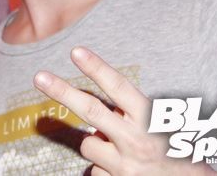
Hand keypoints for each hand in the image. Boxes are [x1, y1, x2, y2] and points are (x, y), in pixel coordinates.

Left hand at [34, 47, 214, 175]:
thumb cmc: (177, 152)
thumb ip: (132, 116)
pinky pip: (95, 171)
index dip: (97, 68)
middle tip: (39, 77)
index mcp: (151, 120)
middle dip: (62, 91)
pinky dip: (104, 169)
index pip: (120, 88)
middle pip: (91, 110)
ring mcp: (126, 165)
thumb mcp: (162, 126)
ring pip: (89, 144)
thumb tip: (99, 117)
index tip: (76, 51)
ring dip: (98, 144)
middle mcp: (137, 140)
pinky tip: (124, 172)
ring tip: (122, 152)